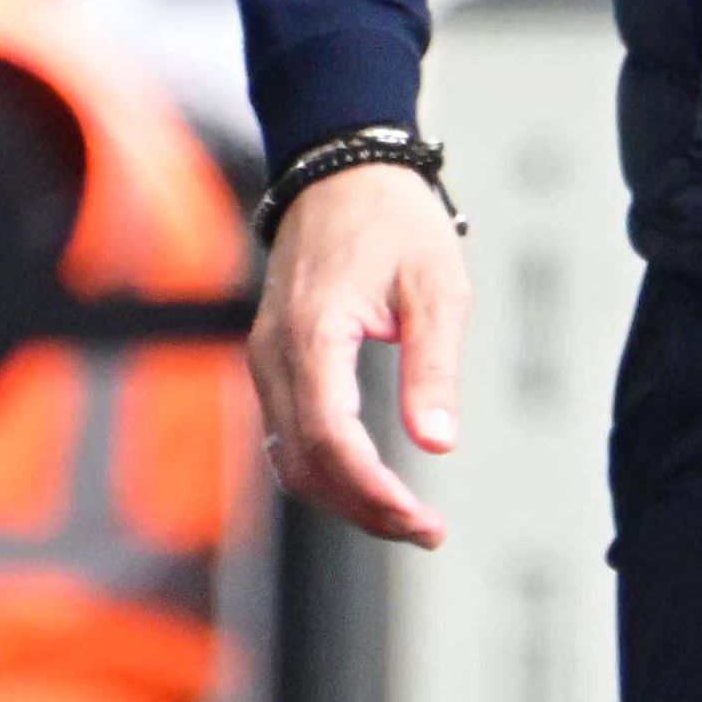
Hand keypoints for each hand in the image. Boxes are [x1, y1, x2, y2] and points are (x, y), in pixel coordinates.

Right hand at [248, 161, 469, 549]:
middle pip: (304, 462)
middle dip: (364, 508)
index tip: (420, 519)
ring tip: (407, 519)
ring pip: (289, 458)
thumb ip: (434, 366)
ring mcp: (266, 359)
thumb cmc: (392, 218)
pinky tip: (371, 484)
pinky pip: (287, 434)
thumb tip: (436, 442)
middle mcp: (274, 352)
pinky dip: (326, 470)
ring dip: (344, 498)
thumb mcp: (436, 286)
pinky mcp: (273, 362)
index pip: (329, 437)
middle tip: (426, 532)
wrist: (342, 170)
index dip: (372, 490)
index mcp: (312, 331)